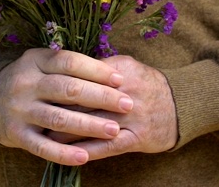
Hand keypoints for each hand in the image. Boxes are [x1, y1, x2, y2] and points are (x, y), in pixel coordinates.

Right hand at [0, 48, 133, 165]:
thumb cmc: (29, 79)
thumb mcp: (41, 62)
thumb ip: (69, 65)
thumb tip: (112, 71)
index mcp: (35, 61)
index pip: (69, 62)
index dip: (96, 70)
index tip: (120, 79)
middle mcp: (26, 84)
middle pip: (68, 90)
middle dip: (101, 97)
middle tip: (127, 104)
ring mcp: (20, 110)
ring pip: (58, 119)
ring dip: (88, 125)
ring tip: (114, 130)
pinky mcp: (17, 135)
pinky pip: (42, 147)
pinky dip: (64, 153)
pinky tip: (84, 156)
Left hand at [50, 55, 177, 159]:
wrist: (182, 104)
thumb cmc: (146, 83)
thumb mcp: (126, 64)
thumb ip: (99, 65)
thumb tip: (68, 63)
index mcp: (119, 71)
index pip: (83, 76)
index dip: (60, 83)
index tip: (41, 88)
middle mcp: (124, 93)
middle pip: (84, 100)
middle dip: (58, 107)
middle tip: (36, 111)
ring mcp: (131, 117)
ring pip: (92, 124)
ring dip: (66, 132)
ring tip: (45, 134)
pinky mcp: (137, 138)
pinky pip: (107, 147)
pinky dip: (87, 150)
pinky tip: (70, 154)